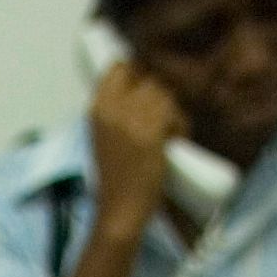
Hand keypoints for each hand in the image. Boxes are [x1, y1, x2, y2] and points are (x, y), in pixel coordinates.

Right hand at [84, 52, 187, 237]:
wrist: (119, 210)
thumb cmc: (116, 177)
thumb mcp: (107, 135)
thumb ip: (119, 109)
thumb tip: (147, 85)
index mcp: (97, 108)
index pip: (119, 67)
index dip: (138, 74)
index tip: (146, 93)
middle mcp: (111, 108)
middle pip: (148, 79)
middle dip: (159, 98)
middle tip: (161, 122)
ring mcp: (130, 119)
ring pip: (164, 94)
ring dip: (172, 112)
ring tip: (168, 135)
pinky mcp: (150, 132)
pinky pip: (173, 111)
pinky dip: (179, 126)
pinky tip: (172, 143)